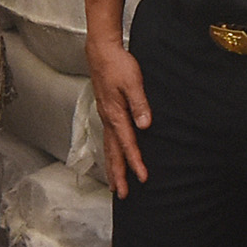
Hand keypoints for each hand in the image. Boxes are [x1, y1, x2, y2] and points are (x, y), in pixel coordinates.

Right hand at [84, 34, 152, 197]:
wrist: (101, 51)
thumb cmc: (117, 64)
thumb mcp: (132, 82)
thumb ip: (139, 104)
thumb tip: (144, 125)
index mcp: (115, 114)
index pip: (127, 144)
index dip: (135, 162)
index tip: (143, 177)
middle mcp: (108, 119)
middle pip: (113, 153)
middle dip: (119, 175)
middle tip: (123, 194)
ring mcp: (105, 116)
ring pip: (108, 148)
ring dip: (112, 168)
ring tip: (115, 185)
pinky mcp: (106, 112)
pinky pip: (107, 139)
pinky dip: (110, 154)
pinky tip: (113, 158)